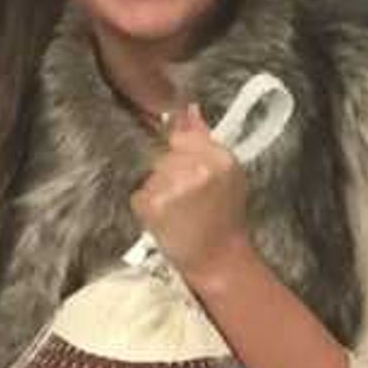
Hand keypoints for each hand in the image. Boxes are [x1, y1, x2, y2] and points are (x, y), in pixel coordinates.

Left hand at [128, 100, 253, 284]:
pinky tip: (164, 219)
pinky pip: (139, 194)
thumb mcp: (227, 175)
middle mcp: (197, 167)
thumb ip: (205, 139)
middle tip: (184, 198)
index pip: (180, 135)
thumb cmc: (224, 218)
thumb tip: (189, 108)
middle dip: (167, 173)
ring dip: (156, 190)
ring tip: (176, 210)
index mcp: (219, 157)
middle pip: (162, 155)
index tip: (181, 167)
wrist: (218, 259)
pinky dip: (146, 206)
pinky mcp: (154, 204)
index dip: (176, 151)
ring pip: (150, 174)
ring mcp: (173, 185)